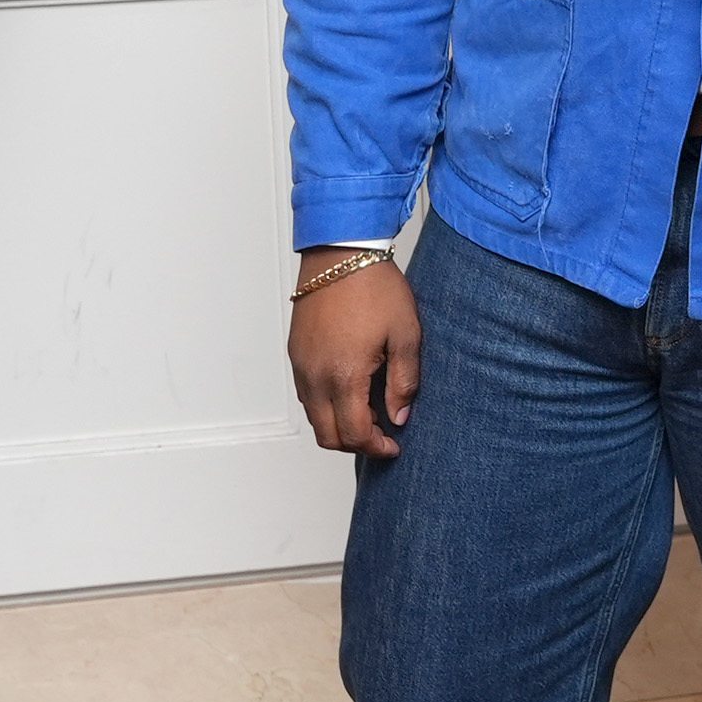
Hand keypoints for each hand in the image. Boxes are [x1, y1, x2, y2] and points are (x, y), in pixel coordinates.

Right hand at [288, 250, 420, 459]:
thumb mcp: (405, 335)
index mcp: (344, 376)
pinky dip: (325, 405)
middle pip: (327, 436)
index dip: (376, 448)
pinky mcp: (296, 353)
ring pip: (313, 418)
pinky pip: (306, 394)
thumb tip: (399, 416)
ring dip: (338, 425)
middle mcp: (315, 377)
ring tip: (369, 411)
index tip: (393, 446)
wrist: (341, 253)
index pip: (354, 434)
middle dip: (355, 444)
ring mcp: (301, 365)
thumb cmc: (375, 288)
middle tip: (381, 435)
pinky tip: (350, 389)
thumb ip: (404, 382)